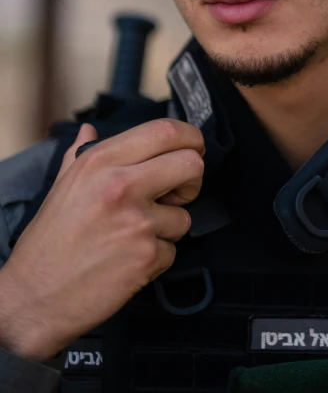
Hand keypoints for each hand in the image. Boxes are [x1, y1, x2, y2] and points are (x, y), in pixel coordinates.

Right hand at [0, 118, 203, 360]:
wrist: (34, 297)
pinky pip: (173, 250)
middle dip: (192, 180)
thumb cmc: (49, 240)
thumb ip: (81, 153)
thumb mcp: (62, 186)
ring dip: (168, 228)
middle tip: (177, 193)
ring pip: (185, 214)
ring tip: (133, 237)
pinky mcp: (147, 256)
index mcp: (101, 161)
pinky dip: (156, 258)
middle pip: (192, 164)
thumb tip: (89, 130)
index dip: (190, 137)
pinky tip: (128, 260)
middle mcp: (121, 184)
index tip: (193, 148)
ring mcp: (136, 221)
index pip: (165, 131)